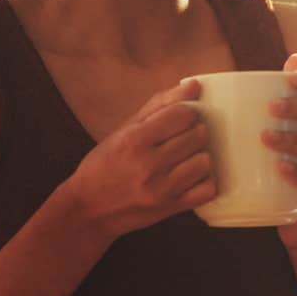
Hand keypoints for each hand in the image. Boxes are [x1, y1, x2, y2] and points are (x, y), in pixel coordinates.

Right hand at [69, 78, 215, 240]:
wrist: (88, 210)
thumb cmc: (105, 164)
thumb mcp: (125, 129)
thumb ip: (160, 104)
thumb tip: (194, 85)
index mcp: (135, 139)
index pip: (183, 113)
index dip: (188, 111)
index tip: (181, 117)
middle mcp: (149, 164)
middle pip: (198, 135)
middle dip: (195, 131)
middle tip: (182, 137)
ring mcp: (161, 189)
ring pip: (205, 161)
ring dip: (200, 156)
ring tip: (185, 158)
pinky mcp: (171, 208)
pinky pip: (208, 189)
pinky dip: (204, 181)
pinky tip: (190, 177)